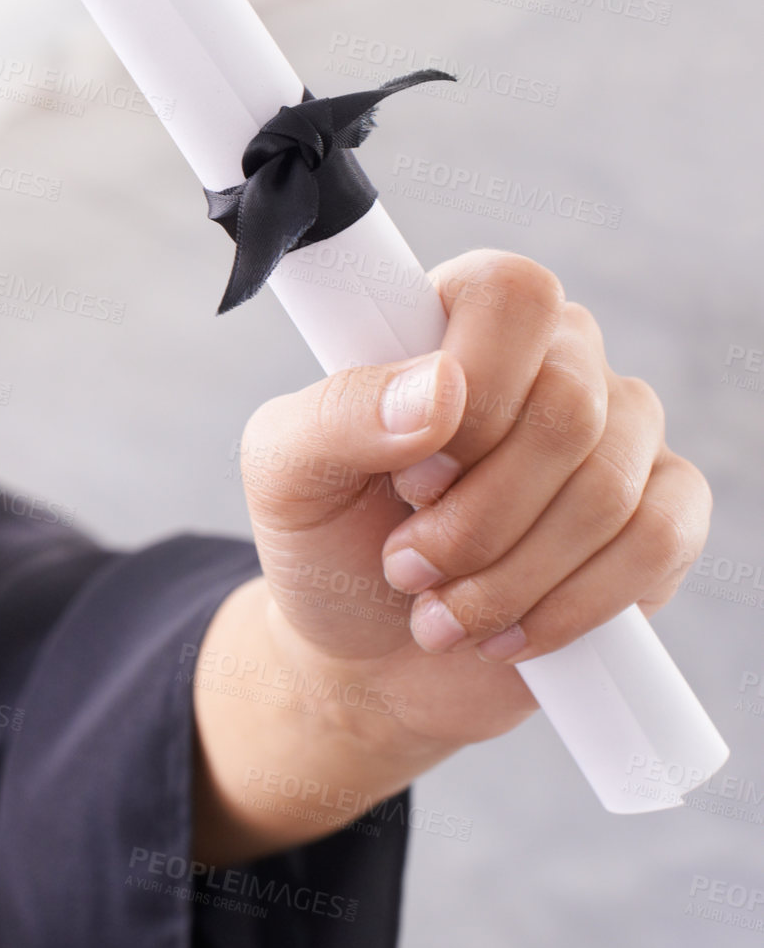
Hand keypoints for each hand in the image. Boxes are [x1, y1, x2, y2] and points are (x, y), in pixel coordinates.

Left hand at [235, 249, 711, 751]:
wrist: (363, 652)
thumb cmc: (324, 541)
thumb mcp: (285, 474)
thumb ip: (337, 414)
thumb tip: (439, 389)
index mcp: (460, 317)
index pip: (514, 295)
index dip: (470, 393)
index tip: (405, 479)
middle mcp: (557, 357)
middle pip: (567, 407)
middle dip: (473, 517)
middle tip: (403, 564)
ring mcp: (622, 433)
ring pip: (606, 489)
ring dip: (506, 576)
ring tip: (436, 609)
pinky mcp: (663, 514)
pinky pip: (655, 542)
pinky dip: (570, 605)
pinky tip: (505, 631)